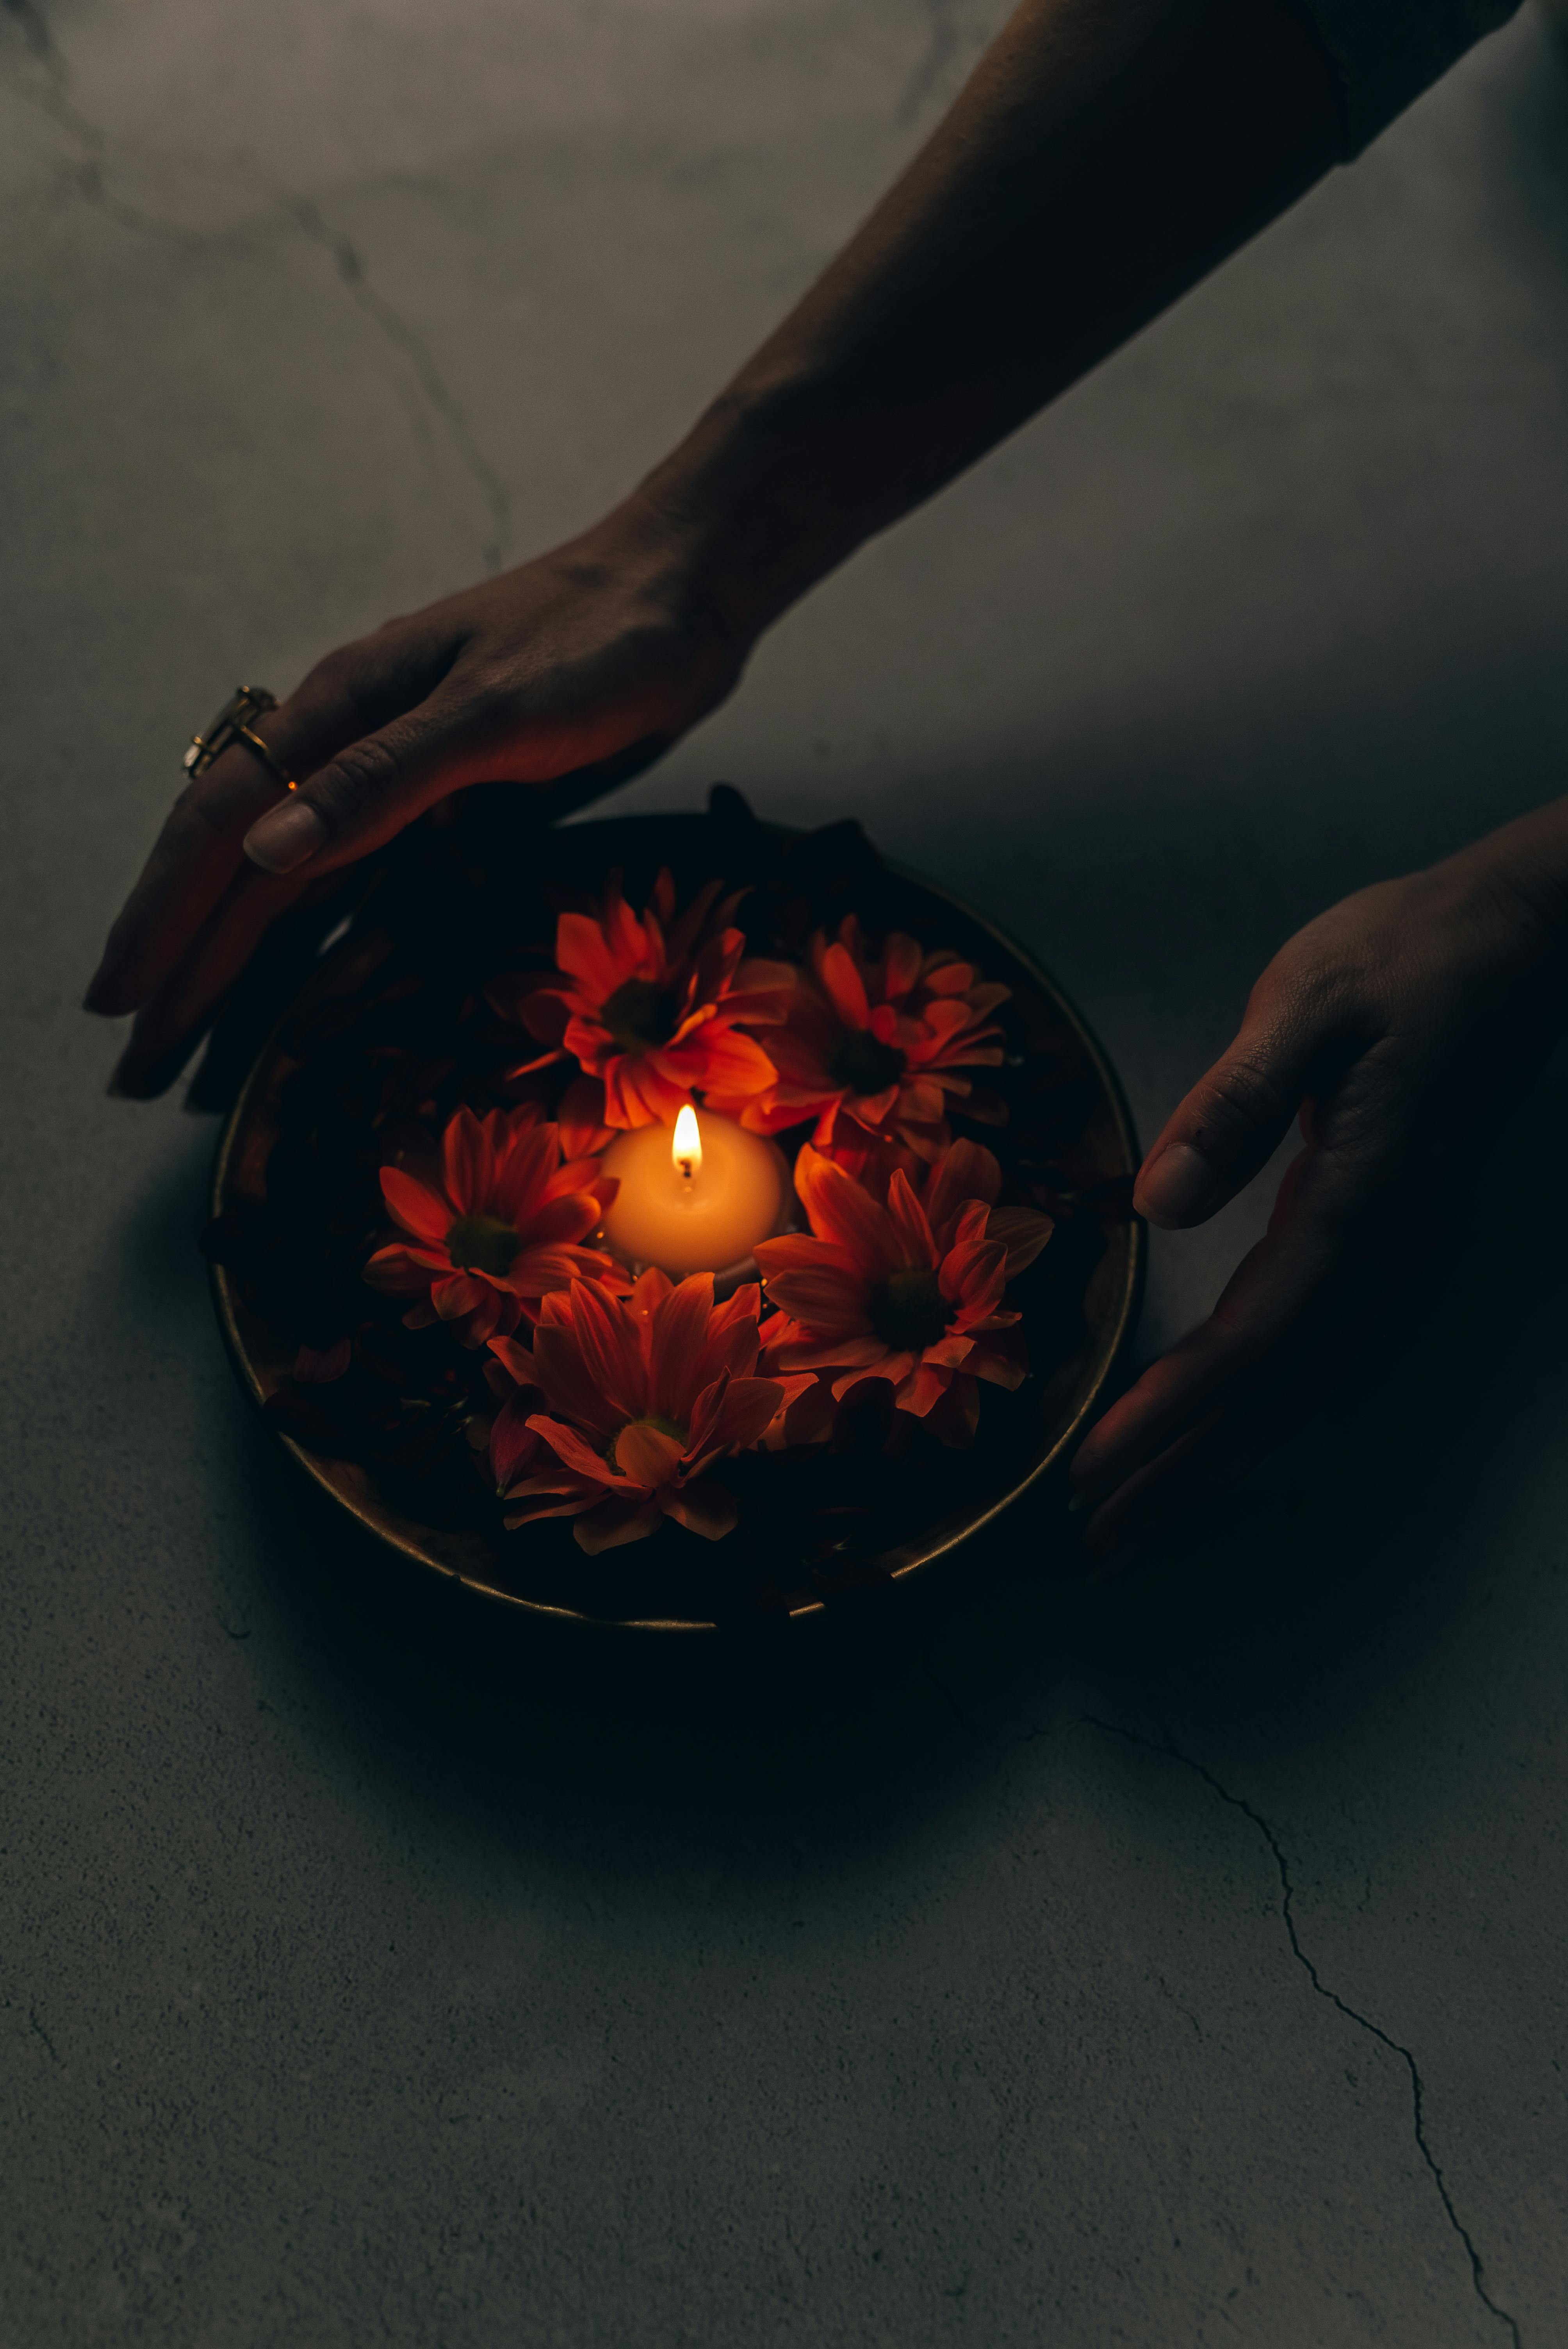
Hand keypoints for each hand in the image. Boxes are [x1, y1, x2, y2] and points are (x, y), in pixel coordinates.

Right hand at [85, 499, 746, 1094]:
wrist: (680, 600)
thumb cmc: (596, 640)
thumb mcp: (492, 712)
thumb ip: (383, 780)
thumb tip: (270, 852)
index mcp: (339, 711)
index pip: (220, 829)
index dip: (166, 917)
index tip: (119, 998)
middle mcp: (352, 747)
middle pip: (241, 869)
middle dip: (182, 959)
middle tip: (133, 1056)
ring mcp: (400, 778)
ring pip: (292, 884)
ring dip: (235, 960)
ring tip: (186, 1038)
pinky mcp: (451, 802)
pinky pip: (362, 883)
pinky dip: (320, 939)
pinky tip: (296, 987)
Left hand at [1070, 818, 1567, 1560]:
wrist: (1513, 939)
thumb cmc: (1406, 958)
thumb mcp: (1309, 1002)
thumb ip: (1238, 1104)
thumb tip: (1158, 1201)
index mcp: (1356, 1204)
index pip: (1250, 1340)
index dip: (1169, 1413)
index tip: (1091, 1466)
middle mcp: (1380, 1253)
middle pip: (1274, 1398)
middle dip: (1182, 1476)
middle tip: (1096, 1543)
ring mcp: (1392, 1255)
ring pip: (1299, 1392)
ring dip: (1216, 1463)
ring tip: (1136, 1523)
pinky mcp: (1384, 1241)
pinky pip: (1317, 1357)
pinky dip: (1256, 1414)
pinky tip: (1211, 1438)